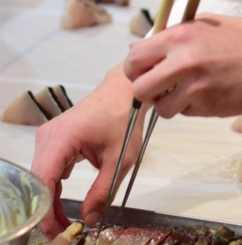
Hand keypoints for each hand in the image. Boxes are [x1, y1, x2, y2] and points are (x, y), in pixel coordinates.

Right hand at [31, 65, 142, 237]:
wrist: (124, 91)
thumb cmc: (124, 118)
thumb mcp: (119, 159)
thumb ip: (103, 191)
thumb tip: (88, 220)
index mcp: (63, 138)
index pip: (44, 181)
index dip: (46, 211)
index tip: (56, 232)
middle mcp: (48, 136)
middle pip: (38, 182)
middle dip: (47, 211)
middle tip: (62, 233)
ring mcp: (48, 136)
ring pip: (41, 177)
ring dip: (50, 201)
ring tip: (64, 223)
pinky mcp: (53, 139)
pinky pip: (47, 169)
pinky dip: (54, 187)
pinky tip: (63, 204)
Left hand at [123, 7, 241, 119]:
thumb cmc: (241, 37)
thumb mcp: (204, 25)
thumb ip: (171, 37)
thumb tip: (138, 49)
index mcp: (179, 36)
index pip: (134, 59)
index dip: (136, 68)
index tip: (145, 70)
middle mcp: (183, 61)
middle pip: (139, 89)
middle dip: (147, 91)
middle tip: (161, 86)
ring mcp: (195, 86)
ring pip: (161, 108)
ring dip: (170, 103)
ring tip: (190, 90)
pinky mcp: (208, 106)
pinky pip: (185, 114)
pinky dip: (191, 108)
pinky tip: (209, 93)